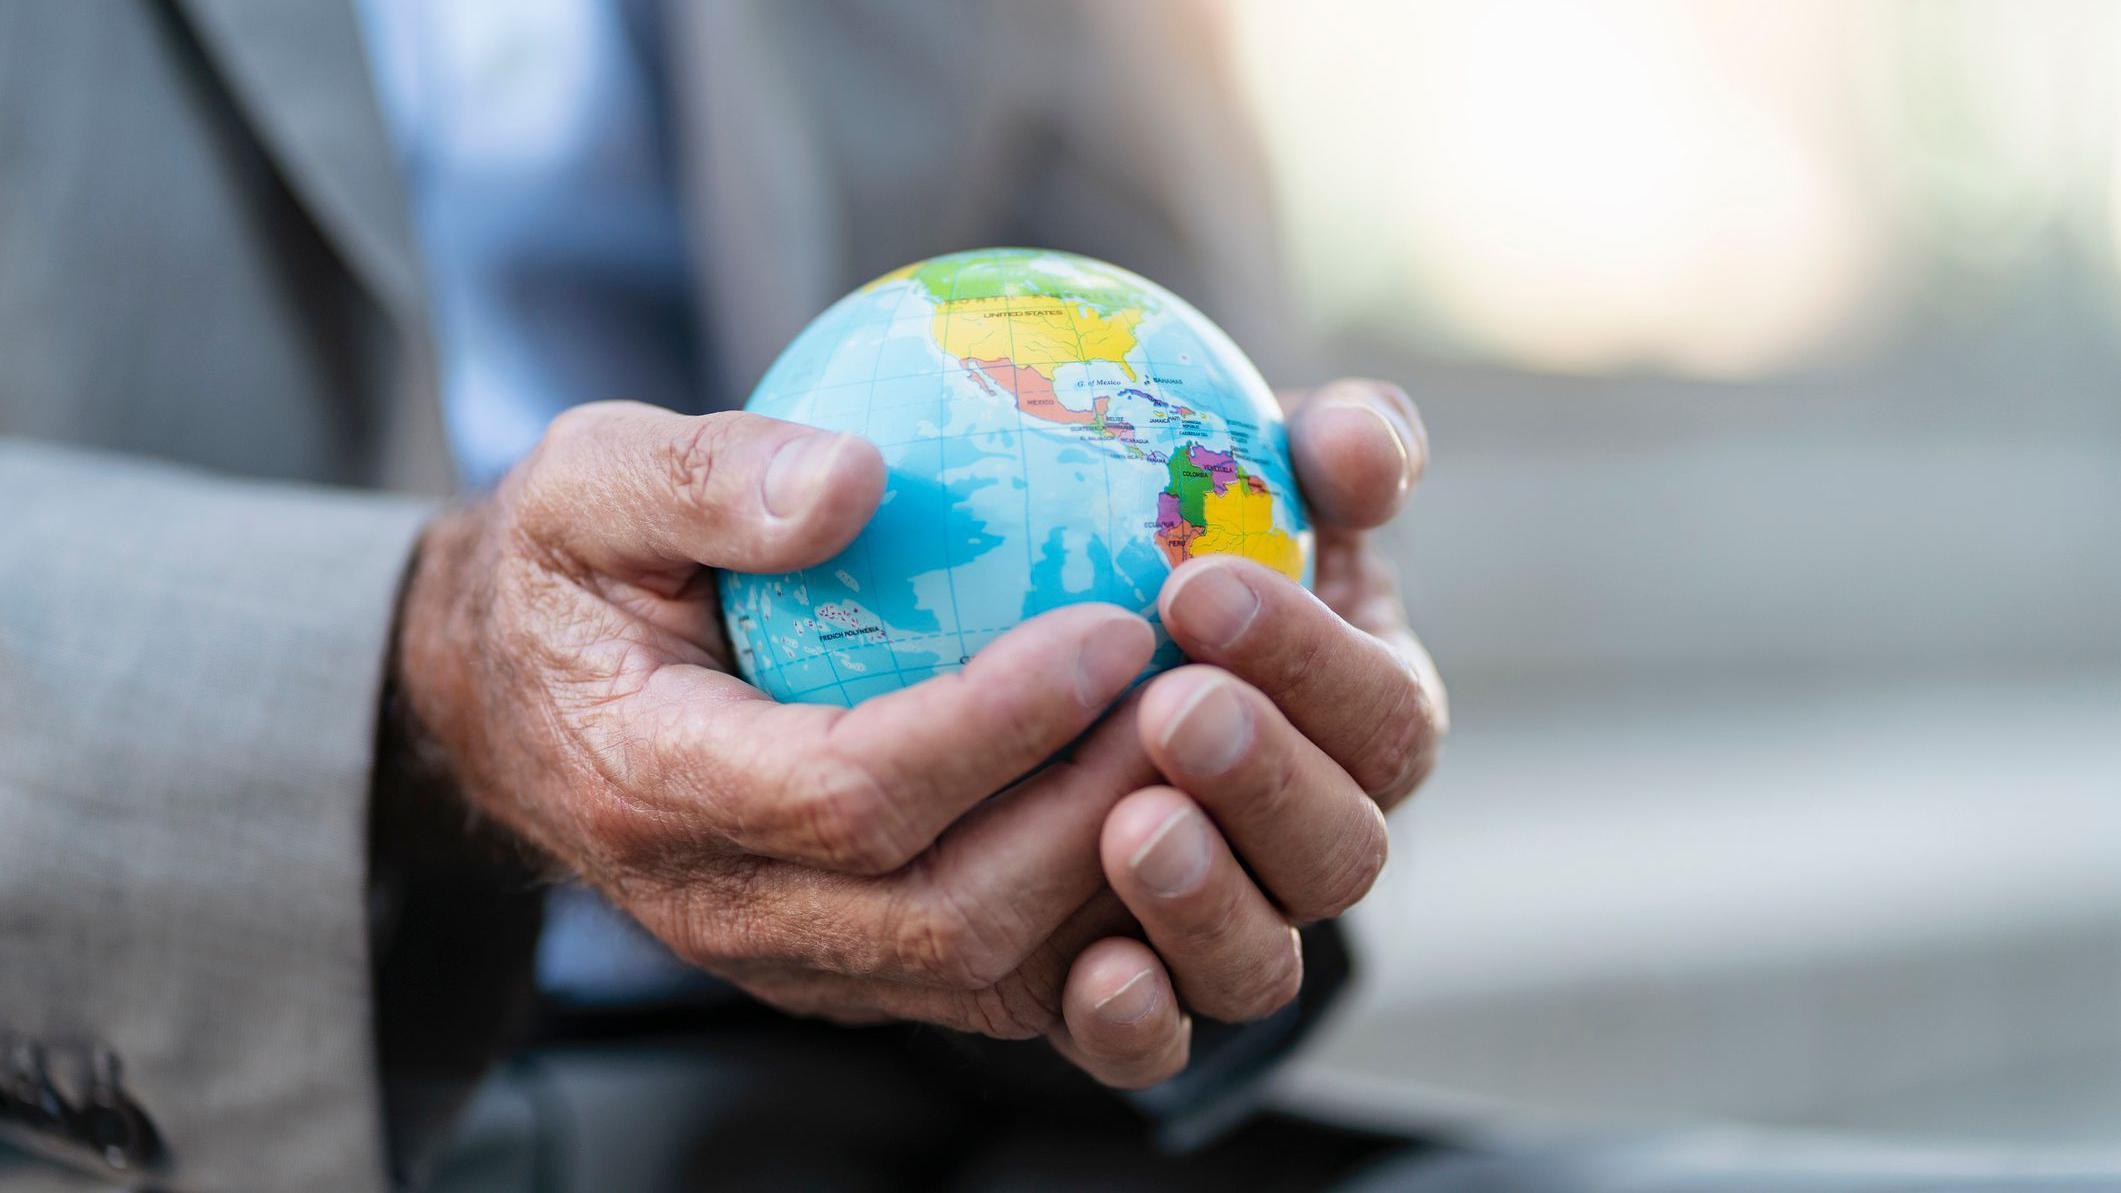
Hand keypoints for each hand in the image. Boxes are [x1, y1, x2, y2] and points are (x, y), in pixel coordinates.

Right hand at [392, 401, 1173, 1045]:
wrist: (507, 708)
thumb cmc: (563, 573)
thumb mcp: (588, 483)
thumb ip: (707, 477)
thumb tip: (857, 479)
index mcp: (652, 785)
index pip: (850, 791)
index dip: (995, 725)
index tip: (1113, 626)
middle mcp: (723, 905)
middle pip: (943, 915)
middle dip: (1088, 821)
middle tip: (1197, 702)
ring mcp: (787, 959)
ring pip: (983, 972)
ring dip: (1110, 879)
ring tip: (1201, 753)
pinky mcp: (843, 971)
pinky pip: (988, 977)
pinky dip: (1088, 914)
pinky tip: (1159, 801)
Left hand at [1049, 379, 1448, 1087]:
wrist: (1047, 645)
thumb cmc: (1178, 532)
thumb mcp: (1256, 468)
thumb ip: (1331, 443)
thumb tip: (1364, 448)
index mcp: (1364, 716)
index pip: (1383, 710)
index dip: (1313, 659)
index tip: (1199, 585)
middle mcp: (1312, 839)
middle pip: (1339, 853)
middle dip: (1266, 780)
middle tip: (1173, 708)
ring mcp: (1228, 929)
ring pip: (1259, 965)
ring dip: (1207, 901)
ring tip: (1132, 827)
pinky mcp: (1133, 995)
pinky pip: (1152, 1045)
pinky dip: (1138, 1022)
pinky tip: (1092, 972)